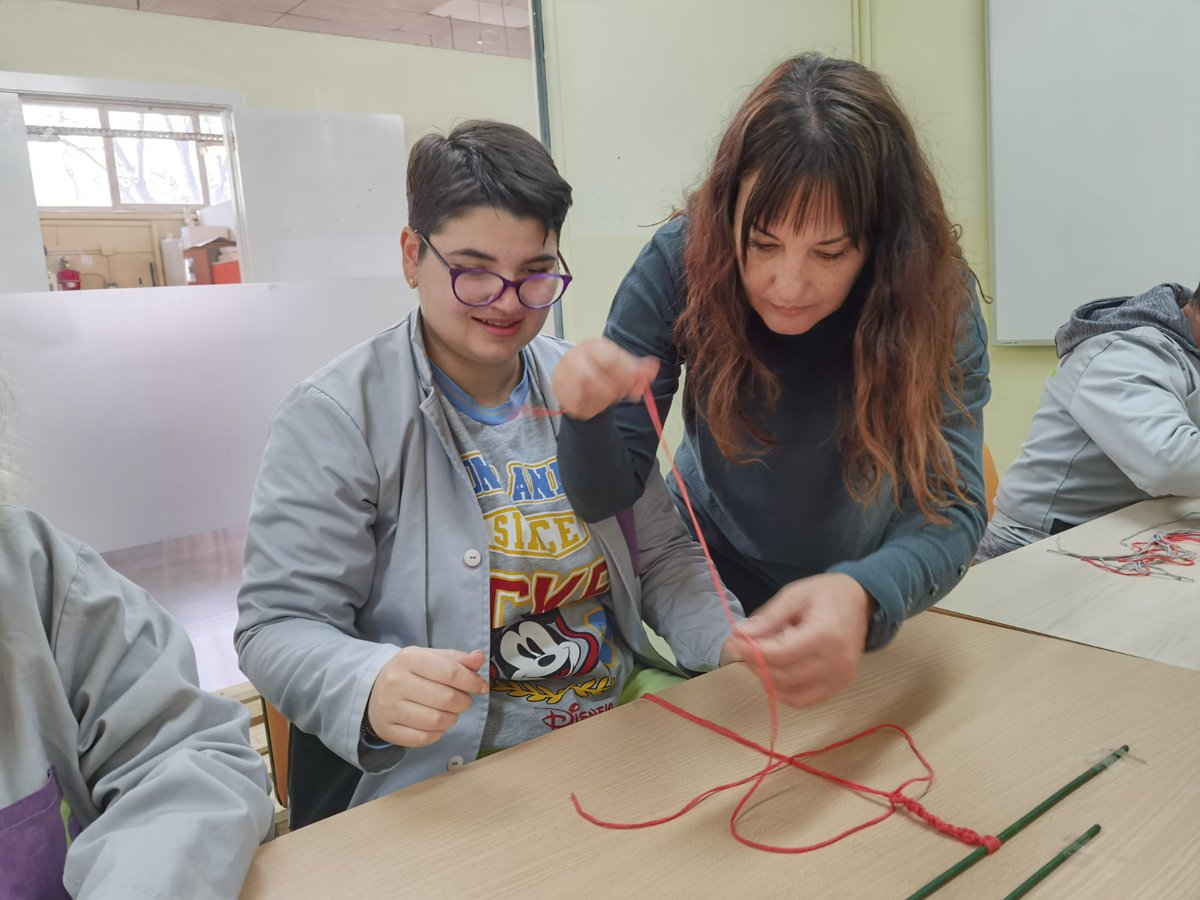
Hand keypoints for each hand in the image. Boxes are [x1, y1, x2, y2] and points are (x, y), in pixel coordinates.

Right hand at [366, 647, 487, 747]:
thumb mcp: (430, 658)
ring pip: (437, 721)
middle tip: (463, 700)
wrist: (374, 691)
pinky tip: (436, 724)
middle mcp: (396, 682)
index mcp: (409, 659)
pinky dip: (438, 734)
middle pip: (446, 699)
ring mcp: (390, 708)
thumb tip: (479, 658)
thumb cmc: (410, 673)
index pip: (450, 672)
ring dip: (452, 719)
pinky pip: (424, 738)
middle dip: (464, 702)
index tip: (481, 687)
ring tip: (450, 712)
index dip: (472, 681)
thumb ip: (456, 659)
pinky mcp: (388, 730)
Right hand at [551, 337, 659, 420]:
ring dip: (602, 399)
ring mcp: (563, 375)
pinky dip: (592, 408)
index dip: (627, 376)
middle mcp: (573, 357)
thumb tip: (653, 368)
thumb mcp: (625, 367)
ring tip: (611, 398)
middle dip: (612, 390)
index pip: (610, 360)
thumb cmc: (605, 370)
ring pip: (583, 392)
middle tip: (623, 394)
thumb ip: (640, 369)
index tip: (637, 387)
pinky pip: (577, 405)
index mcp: (593, 345)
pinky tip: (599, 405)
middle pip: (592, 377)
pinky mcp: (559, 392)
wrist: (582, 379)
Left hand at [724, 574, 871, 707]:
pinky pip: (804, 701)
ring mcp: (840, 678)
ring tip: (761, 658)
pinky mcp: (839, 686)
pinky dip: (784, 692)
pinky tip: (776, 673)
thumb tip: (740, 634)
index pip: (780, 654)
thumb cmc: (826, 594)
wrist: (861, 602)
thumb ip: (768, 617)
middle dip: (756, 664)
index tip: (735, 641)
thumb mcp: (795, 595)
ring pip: (790, 693)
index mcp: (825, 635)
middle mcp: (835, 662)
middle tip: (743, 648)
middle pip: (783, 675)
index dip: (752, 651)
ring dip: (768, 679)